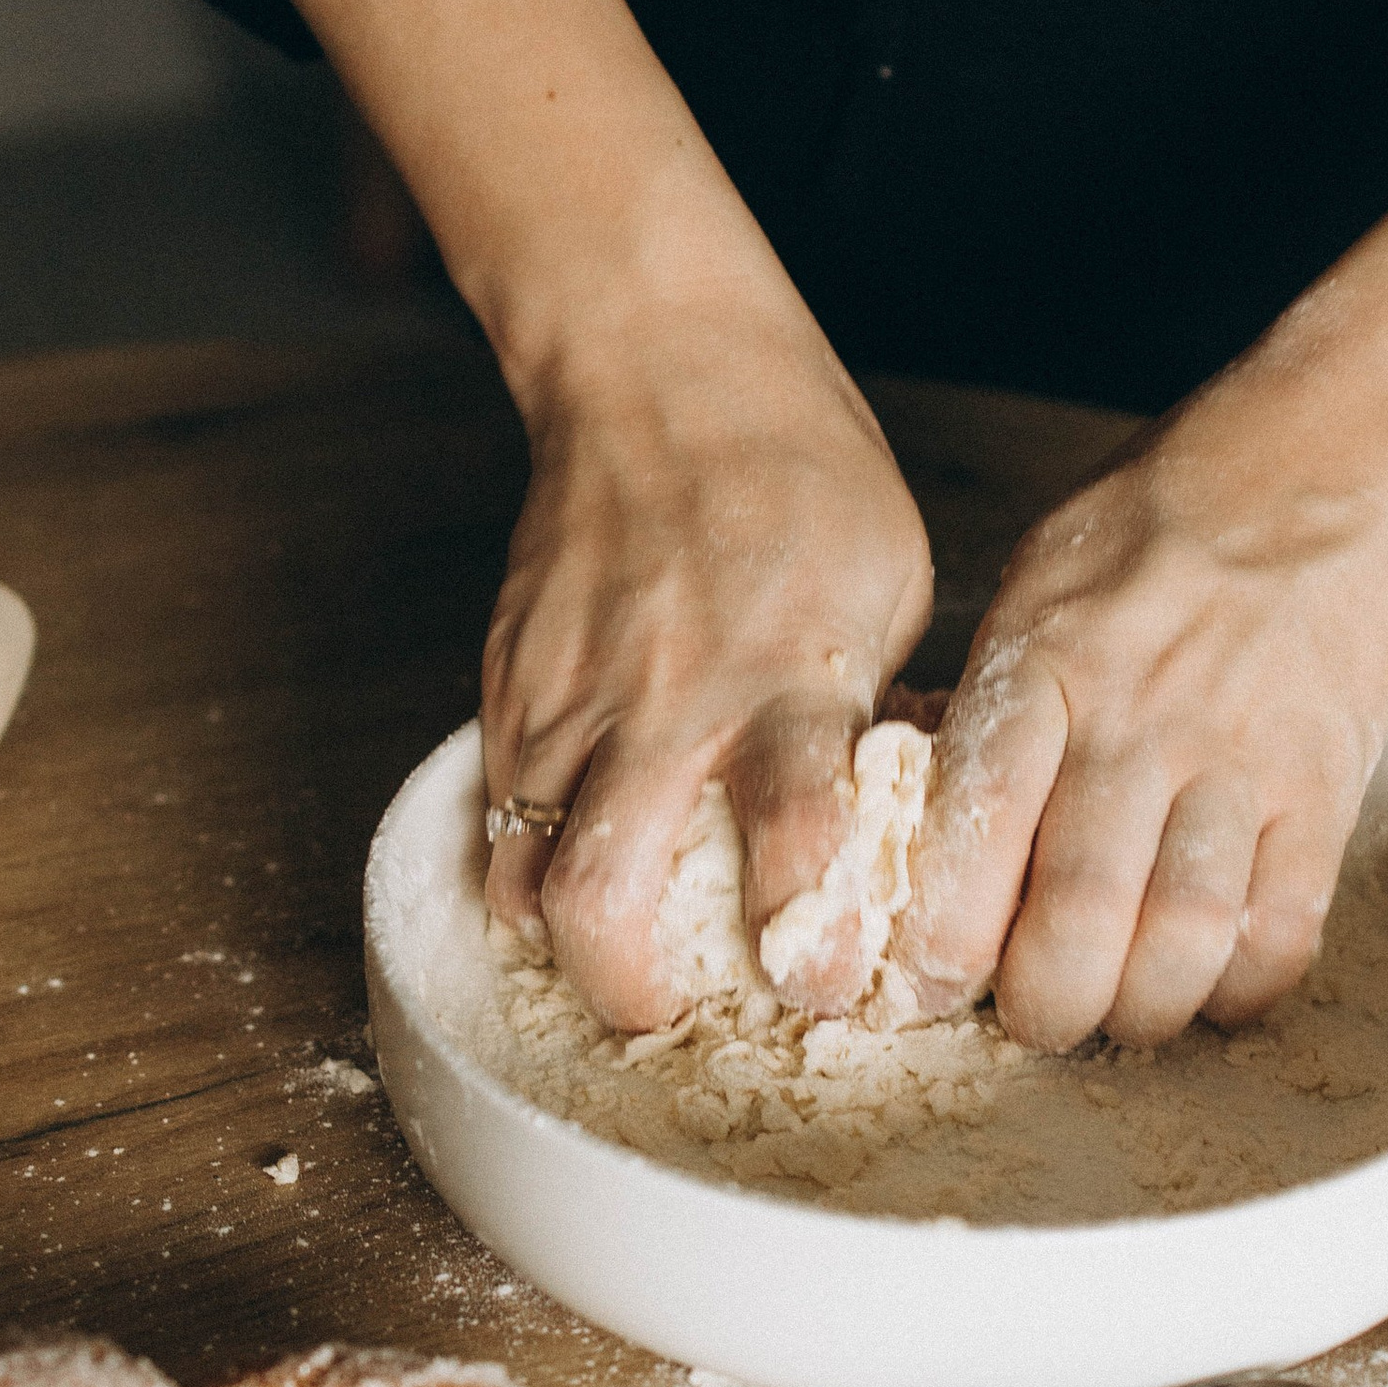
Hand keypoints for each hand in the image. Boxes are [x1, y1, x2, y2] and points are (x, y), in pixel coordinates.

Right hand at [483, 309, 933, 1028]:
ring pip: (524, 870)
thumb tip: (889, 824)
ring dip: (561, 937)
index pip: (800, 838)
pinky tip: (569, 861)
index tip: (825, 990)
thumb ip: (870, 714)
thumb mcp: (887, 591)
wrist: (660, 370)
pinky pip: (499, 806)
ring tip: (608, 954)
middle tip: (663, 1016)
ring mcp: (570, 698)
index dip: (811, 938)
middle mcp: (669, 704)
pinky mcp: (508, 683)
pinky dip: (525, 856)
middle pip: (604, 896)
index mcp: (788, 677)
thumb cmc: (797, 473)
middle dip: (627, 990)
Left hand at [896, 411, 1387, 1048]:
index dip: (946, 937)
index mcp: (1047, 661)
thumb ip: (991, 693)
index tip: (930, 985)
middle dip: (1044, 1005)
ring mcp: (1243, 757)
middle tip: (1033, 1019)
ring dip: (1141, 1010)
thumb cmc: (1167, 517)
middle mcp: (1142, 718)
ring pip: (1185, 939)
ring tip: (1117, 1011)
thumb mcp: (1040, 574)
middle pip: (1082, 913)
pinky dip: (1241, 988)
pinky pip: (1284, 929)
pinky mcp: (1328, 786)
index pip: (977, 825)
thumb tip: (921, 821)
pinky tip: (1211, 984)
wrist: (1339, 459)